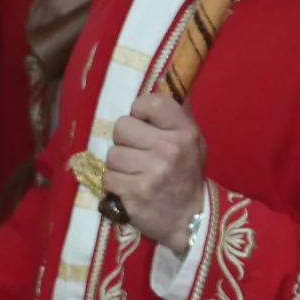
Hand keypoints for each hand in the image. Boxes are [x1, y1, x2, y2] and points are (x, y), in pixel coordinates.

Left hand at [104, 91, 206, 253]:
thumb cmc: (186, 176)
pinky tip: (130, 189)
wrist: (192, 220)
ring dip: (119, 167)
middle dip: (125, 142)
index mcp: (184, 131)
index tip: (144, 126)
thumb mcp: (192, 142)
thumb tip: (163, 78)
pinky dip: (115, 185)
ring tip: (136, 174)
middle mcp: (169, 148)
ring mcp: (152, 172)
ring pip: (111, 155)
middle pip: (121, 127)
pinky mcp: (135, 193)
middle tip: (139, 155)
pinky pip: (108, 178)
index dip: (139, 113)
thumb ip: (174, 115)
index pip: (149, 103)